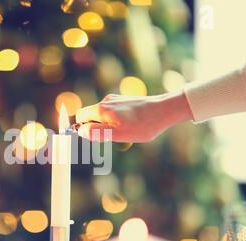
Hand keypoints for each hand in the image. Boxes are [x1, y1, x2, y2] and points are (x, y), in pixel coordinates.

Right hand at [75, 91, 192, 142]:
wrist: (164, 110)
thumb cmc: (142, 125)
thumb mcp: (117, 134)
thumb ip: (97, 132)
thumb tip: (80, 131)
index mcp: (101, 109)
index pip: (80, 117)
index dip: (84, 128)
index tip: (97, 136)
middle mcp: (106, 101)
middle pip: (91, 116)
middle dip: (97, 127)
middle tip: (113, 136)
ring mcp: (115, 99)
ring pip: (102, 115)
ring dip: (108, 125)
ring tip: (126, 131)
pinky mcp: (124, 100)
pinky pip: (112, 112)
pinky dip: (117, 120)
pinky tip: (131, 125)